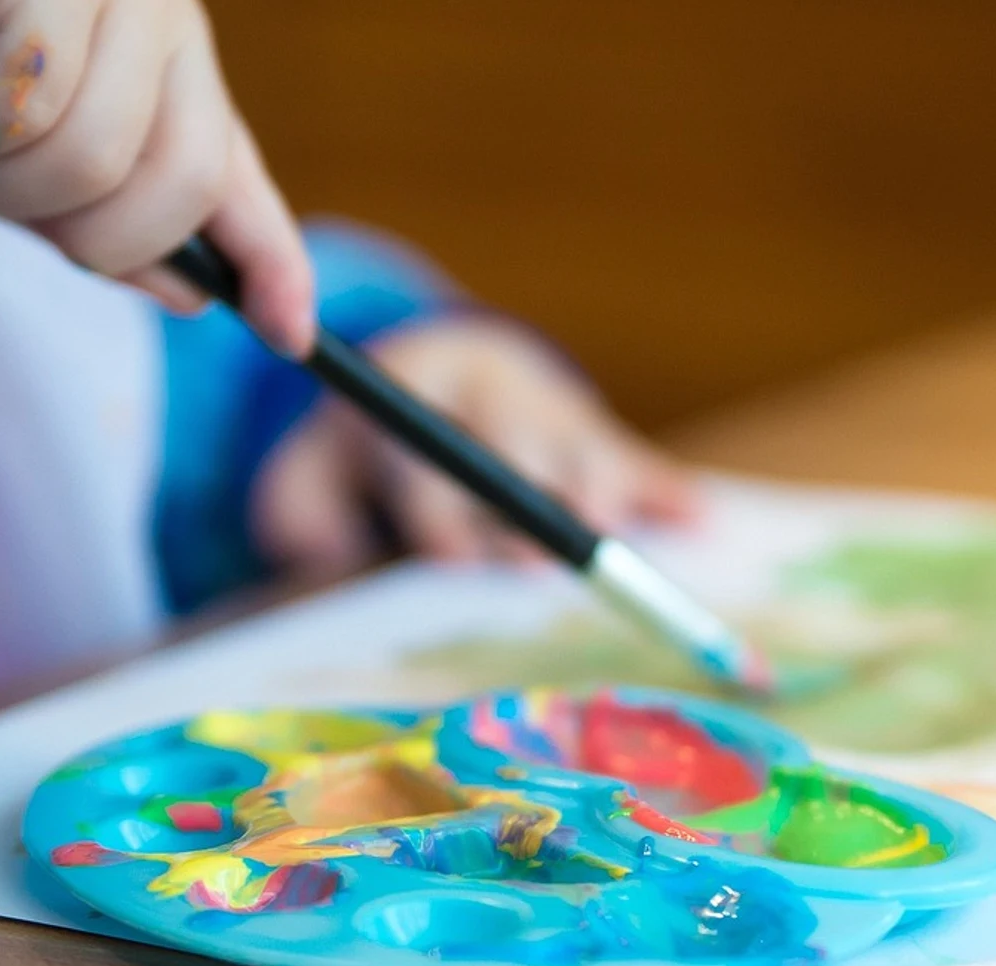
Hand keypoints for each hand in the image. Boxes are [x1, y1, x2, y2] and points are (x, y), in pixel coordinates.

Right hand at [0, 0, 313, 353]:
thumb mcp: (22, 147)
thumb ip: (106, 213)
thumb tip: (191, 296)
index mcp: (165, 57)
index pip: (235, 172)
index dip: (271, 263)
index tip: (291, 335)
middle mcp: (163, 11)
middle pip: (183, 185)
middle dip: (81, 229)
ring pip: (94, 158)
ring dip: (2, 177)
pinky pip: (30, 102)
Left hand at [251, 317, 700, 581]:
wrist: (438, 375)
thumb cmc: (365, 455)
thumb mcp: (309, 471)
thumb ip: (298, 511)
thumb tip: (320, 551)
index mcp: (414, 391)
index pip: (426, 451)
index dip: (435, 506)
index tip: (445, 554)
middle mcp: (490, 395)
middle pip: (514, 448)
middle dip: (521, 504)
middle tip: (529, 561)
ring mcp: (552, 414)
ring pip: (581, 450)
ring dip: (596, 495)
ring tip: (604, 536)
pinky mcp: (601, 439)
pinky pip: (641, 465)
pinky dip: (669, 496)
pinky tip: (697, 524)